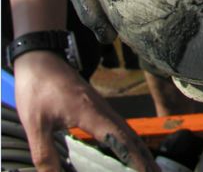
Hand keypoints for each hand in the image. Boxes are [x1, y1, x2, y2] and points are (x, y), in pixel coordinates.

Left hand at [13, 51, 158, 170]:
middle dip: (145, 158)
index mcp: (90, 113)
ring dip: (140, 150)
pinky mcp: (97, 106)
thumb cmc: (37, 88)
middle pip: (131, 137)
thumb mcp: (35, 125)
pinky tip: (129, 151)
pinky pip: (119, 127)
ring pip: (127, 131)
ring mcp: (102, 107)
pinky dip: (129, 141)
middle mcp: (103, 110)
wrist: (40, 59)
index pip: (119, 140)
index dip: (134, 159)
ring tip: (149, 167)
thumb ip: (45, 155)